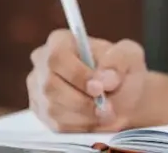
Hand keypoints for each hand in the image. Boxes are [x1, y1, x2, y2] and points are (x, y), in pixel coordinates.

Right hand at [27, 30, 155, 132]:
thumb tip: (105, 78)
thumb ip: (119, 60)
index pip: (57, 57)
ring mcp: (38, 89)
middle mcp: (43, 63)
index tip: (99, 88)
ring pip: (53, 108)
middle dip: (82, 101)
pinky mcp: (41, 112)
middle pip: (51, 86)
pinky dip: (78, 127)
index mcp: (61, 41)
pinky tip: (94, 120)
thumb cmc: (122, 71)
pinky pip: (55, 125)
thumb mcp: (129, 56)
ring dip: (83, 116)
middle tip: (107, 108)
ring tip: (105, 114)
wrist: (122, 97)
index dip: (77, 75)